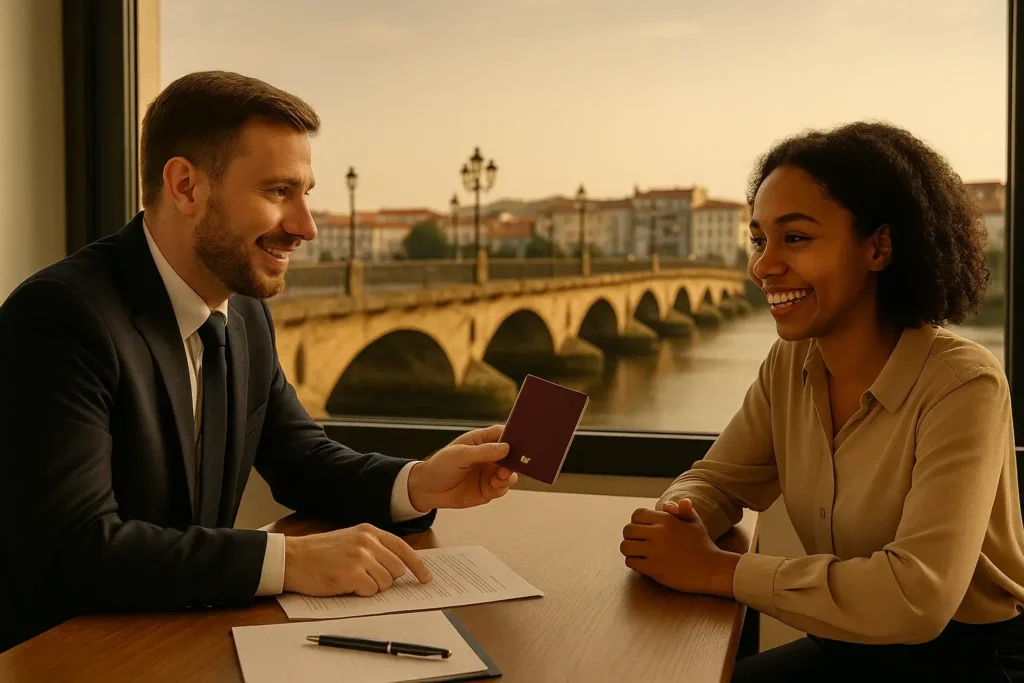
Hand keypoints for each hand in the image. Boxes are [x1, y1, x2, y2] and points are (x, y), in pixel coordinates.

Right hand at [283, 524, 431, 596]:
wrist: (293, 558)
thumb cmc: (319, 552)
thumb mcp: (350, 539)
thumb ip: (373, 547)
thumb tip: (398, 566)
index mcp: (369, 531)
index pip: (403, 548)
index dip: (417, 565)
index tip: (426, 578)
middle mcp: (368, 542)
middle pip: (397, 568)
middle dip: (386, 579)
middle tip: (366, 578)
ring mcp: (360, 557)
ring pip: (386, 582)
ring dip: (372, 587)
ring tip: (352, 579)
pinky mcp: (351, 574)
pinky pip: (371, 591)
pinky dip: (361, 593)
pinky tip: (346, 585)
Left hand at [407, 424, 518, 511]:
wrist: (428, 490)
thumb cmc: (440, 465)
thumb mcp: (460, 455)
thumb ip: (483, 452)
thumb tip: (506, 447)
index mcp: (482, 440)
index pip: (504, 434)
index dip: (514, 436)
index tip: (523, 441)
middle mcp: (489, 456)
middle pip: (512, 455)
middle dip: (516, 459)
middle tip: (513, 463)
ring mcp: (490, 473)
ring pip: (510, 472)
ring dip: (509, 474)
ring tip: (501, 476)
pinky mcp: (488, 489)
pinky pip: (503, 488)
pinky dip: (502, 487)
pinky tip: (494, 486)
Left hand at [619, 499, 739, 597]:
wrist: (712, 569)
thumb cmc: (703, 545)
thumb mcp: (694, 523)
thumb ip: (681, 511)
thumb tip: (667, 504)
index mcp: (666, 520)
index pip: (637, 515)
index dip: (637, 522)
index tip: (643, 530)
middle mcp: (658, 533)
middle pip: (628, 530)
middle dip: (631, 536)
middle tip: (638, 543)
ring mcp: (654, 551)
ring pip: (626, 546)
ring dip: (629, 550)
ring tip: (638, 554)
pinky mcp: (653, 567)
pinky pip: (631, 562)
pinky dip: (633, 564)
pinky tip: (642, 564)